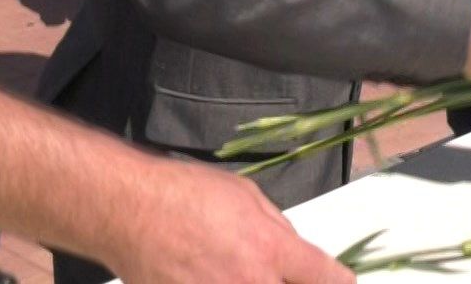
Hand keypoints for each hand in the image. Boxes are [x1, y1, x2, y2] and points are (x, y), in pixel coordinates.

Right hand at [103, 158, 352, 283]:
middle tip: (275, 270)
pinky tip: (210, 274)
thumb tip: (292, 252)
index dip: (341, 281)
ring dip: (256, 283)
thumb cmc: (185, 194)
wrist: (129, 212)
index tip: (341, 281)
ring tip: (233, 266)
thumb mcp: (245, 195)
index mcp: (271, 251)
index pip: (330, 280)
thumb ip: (277, 229)